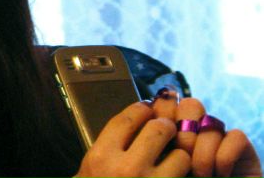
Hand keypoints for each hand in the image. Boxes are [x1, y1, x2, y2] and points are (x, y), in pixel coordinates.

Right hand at [74, 101, 190, 177]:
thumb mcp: (93, 165)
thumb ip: (112, 142)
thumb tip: (141, 114)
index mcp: (102, 156)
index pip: (128, 118)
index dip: (141, 109)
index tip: (147, 108)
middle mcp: (126, 169)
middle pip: (157, 129)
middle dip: (165, 126)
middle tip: (166, 128)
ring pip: (181, 154)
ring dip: (180, 155)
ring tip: (174, 158)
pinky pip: (186, 177)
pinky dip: (184, 175)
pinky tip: (176, 173)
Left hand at [151, 91, 261, 177]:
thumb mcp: (160, 171)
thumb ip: (151, 147)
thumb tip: (149, 119)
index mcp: (168, 129)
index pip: (165, 102)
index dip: (159, 117)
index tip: (153, 143)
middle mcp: (194, 128)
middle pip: (190, 104)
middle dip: (181, 132)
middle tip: (178, 160)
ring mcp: (218, 136)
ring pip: (209, 121)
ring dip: (201, 153)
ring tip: (199, 177)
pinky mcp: (242, 147)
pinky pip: (235, 137)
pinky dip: (224, 159)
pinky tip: (219, 177)